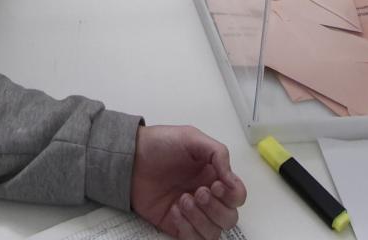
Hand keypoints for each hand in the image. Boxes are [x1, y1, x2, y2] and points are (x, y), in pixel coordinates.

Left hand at [131, 125, 245, 239]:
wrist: (130, 157)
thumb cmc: (160, 144)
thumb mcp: (192, 138)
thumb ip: (218, 154)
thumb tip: (231, 179)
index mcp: (214, 176)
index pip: (238, 196)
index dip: (233, 195)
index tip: (217, 184)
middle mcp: (207, 197)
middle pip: (229, 218)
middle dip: (216, 208)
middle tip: (198, 192)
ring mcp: (192, 213)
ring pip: (213, 232)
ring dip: (201, 219)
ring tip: (183, 199)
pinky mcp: (176, 225)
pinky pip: (192, 239)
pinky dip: (187, 228)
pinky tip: (175, 210)